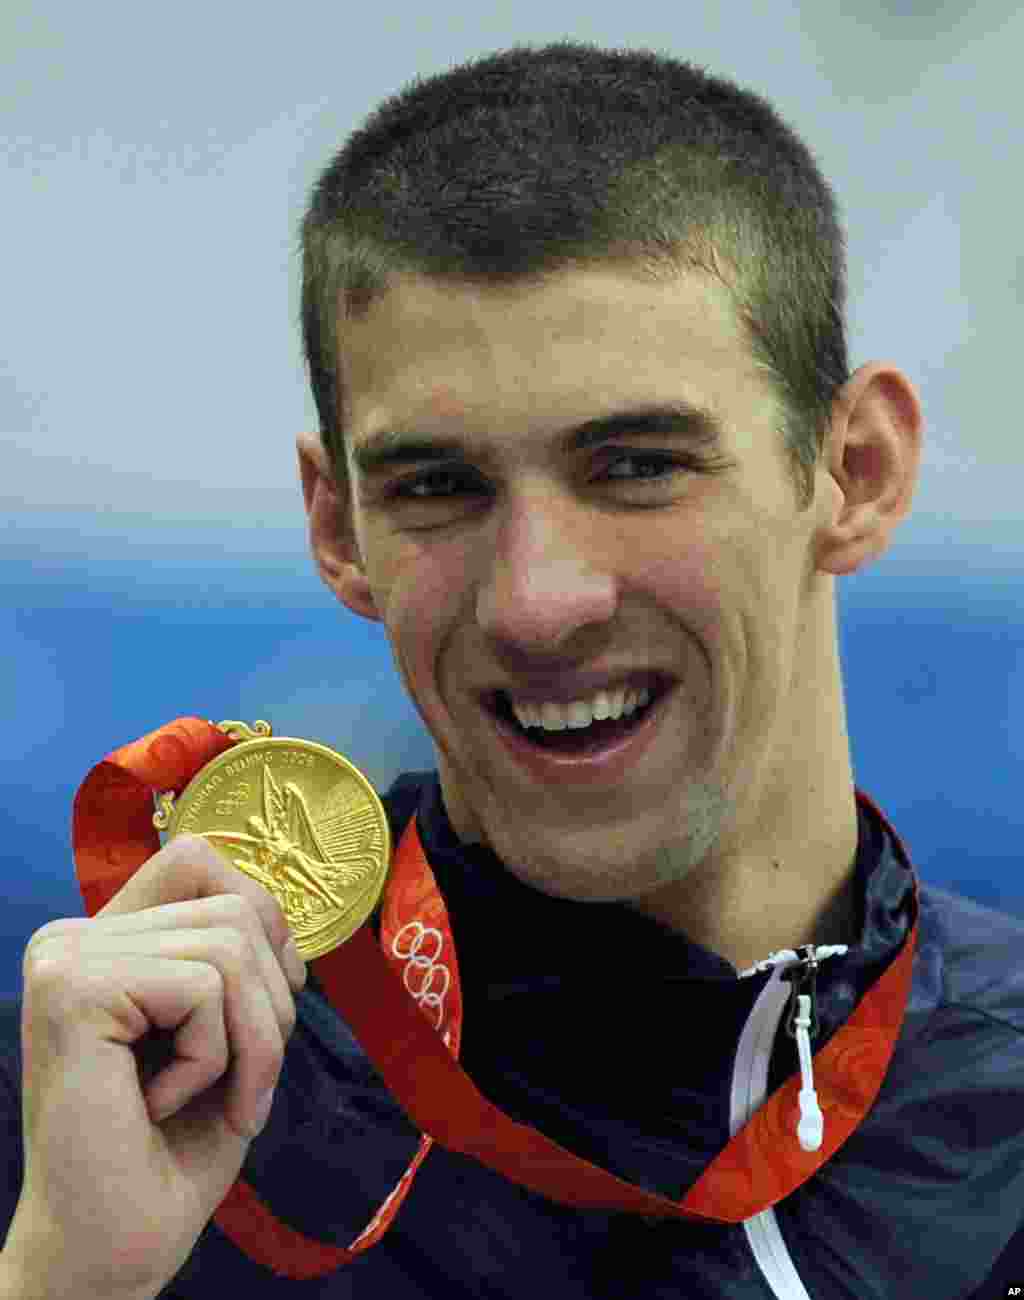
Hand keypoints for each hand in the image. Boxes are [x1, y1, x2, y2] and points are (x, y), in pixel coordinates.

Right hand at [5, 833, 306, 1299]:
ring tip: (218, 1098)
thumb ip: (232, 955)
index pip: (197, 859)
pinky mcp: (73, 989)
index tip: (273, 995)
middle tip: (246, 1082)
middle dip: (271, 1004)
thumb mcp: (221, 1029)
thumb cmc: (171, 1148)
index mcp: (104, 938)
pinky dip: (217, 1057)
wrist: (114, 1246)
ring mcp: (66, 958)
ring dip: (254, 1040)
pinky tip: (165, 1105)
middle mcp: (73, 935)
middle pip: (233, 908)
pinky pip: (203, 986)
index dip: (260, 916)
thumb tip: (280, 913)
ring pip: (229, 946)